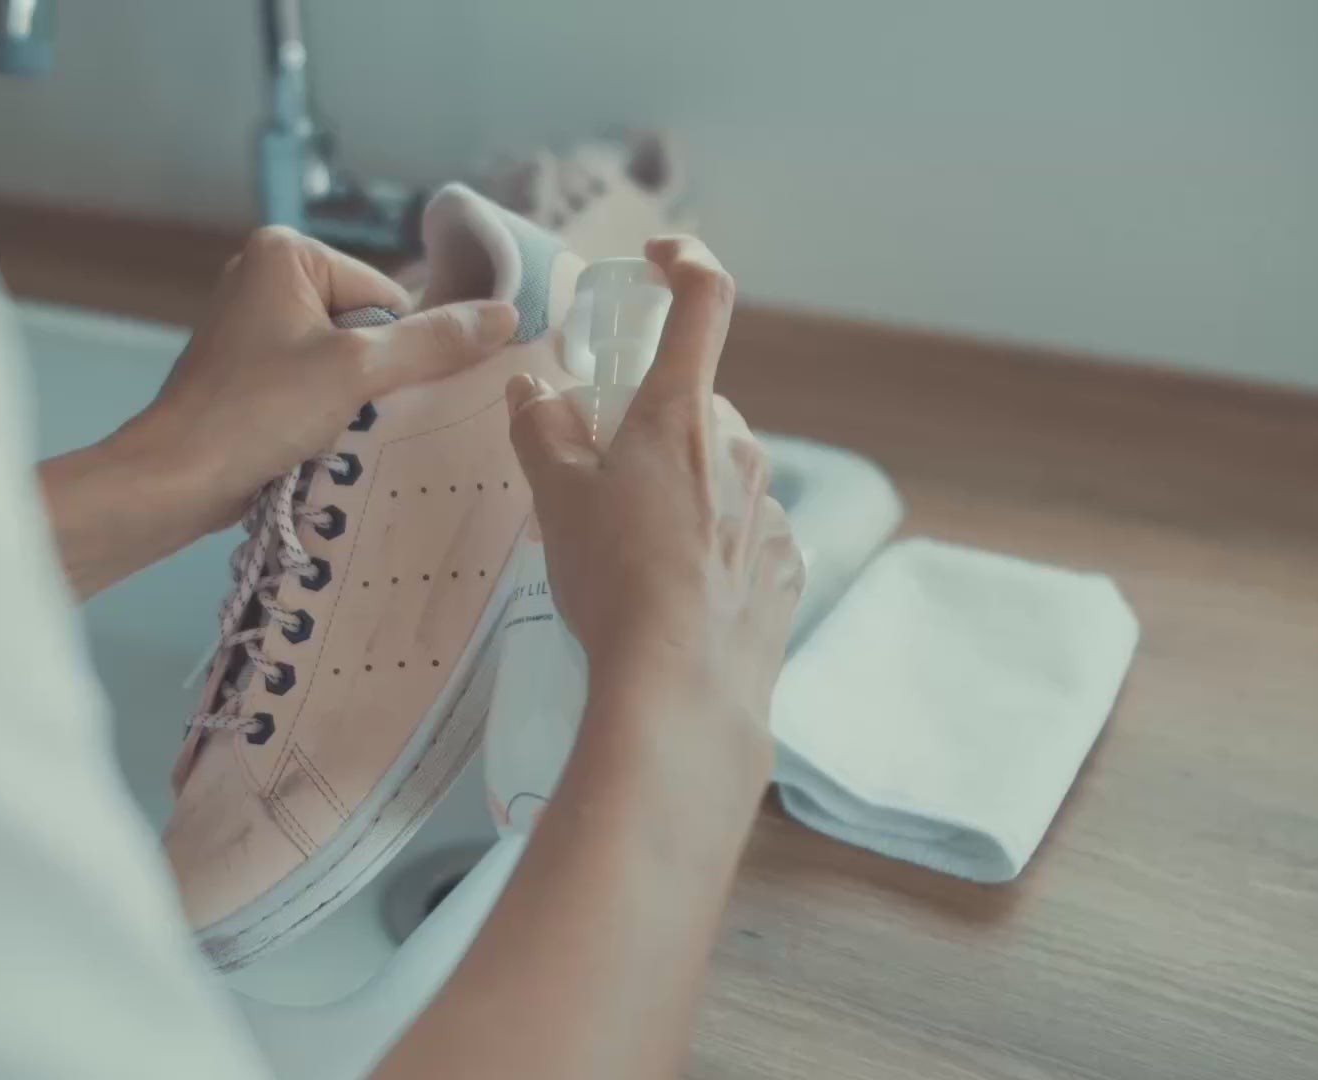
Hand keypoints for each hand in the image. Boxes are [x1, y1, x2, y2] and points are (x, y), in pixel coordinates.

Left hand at [126, 225, 517, 532]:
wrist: (176, 478)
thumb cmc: (257, 412)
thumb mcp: (357, 371)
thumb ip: (433, 342)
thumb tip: (507, 314)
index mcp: (287, 251)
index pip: (389, 297)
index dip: (395, 351)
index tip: (369, 394)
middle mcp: (266, 274)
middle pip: (368, 326)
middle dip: (372, 377)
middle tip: (347, 416)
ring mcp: (252, 324)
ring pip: (343, 360)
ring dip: (350, 400)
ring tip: (326, 432)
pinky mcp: (246, 370)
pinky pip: (312, 381)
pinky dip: (322, 412)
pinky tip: (311, 441)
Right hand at [504, 237, 803, 762]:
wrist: (681, 691)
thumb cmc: (614, 583)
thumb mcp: (557, 500)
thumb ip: (541, 432)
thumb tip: (532, 391)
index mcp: (682, 414)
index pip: (702, 300)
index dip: (683, 262)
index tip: (658, 259)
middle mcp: (739, 449)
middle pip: (694, 405)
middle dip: (649, 425)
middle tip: (598, 474)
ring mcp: (769, 509)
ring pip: (718, 470)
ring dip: (677, 487)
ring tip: (628, 549)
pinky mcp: (785, 566)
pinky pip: (742, 530)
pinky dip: (707, 542)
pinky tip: (672, 588)